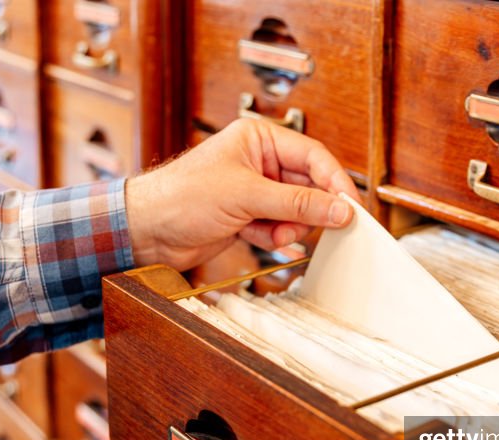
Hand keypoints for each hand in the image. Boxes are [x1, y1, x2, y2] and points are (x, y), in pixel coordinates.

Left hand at [124, 118, 360, 271]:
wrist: (147, 231)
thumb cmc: (182, 197)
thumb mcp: (246, 196)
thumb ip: (297, 203)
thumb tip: (339, 209)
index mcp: (259, 140)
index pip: (313, 157)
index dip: (335, 182)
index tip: (351, 207)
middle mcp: (259, 162)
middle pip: (308, 187)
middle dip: (308, 211)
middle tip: (316, 228)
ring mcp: (253, 192)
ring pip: (295, 212)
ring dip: (288, 228)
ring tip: (270, 234)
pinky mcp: (247, 218)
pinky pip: (278, 228)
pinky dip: (273, 238)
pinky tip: (258, 239)